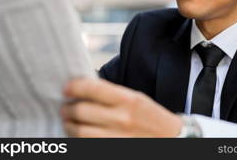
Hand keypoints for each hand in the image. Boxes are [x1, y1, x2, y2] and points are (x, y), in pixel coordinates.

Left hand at [61, 78, 181, 136]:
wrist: (170, 139)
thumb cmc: (151, 116)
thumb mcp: (136, 98)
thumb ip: (112, 93)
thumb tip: (84, 88)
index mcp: (127, 99)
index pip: (93, 88)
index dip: (74, 86)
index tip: (66, 88)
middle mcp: (121, 118)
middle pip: (82, 111)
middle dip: (68, 108)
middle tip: (65, 107)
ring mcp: (116, 137)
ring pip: (80, 131)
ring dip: (69, 125)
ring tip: (69, 122)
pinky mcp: (112, 150)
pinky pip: (87, 145)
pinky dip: (78, 139)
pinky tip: (78, 134)